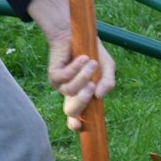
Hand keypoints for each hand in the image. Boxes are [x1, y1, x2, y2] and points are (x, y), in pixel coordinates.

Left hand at [27, 0, 115, 131]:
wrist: (77, 34)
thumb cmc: (92, 51)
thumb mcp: (106, 67)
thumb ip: (108, 82)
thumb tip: (100, 95)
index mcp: (82, 96)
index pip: (76, 118)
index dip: (76, 125)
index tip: (78, 126)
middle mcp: (70, 94)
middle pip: (71, 111)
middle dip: (82, 101)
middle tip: (92, 85)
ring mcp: (60, 86)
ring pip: (70, 91)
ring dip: (82, 76)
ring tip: (91, 62)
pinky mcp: (53, 75)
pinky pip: (64, 77)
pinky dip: (75, 67)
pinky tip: (82, 57)